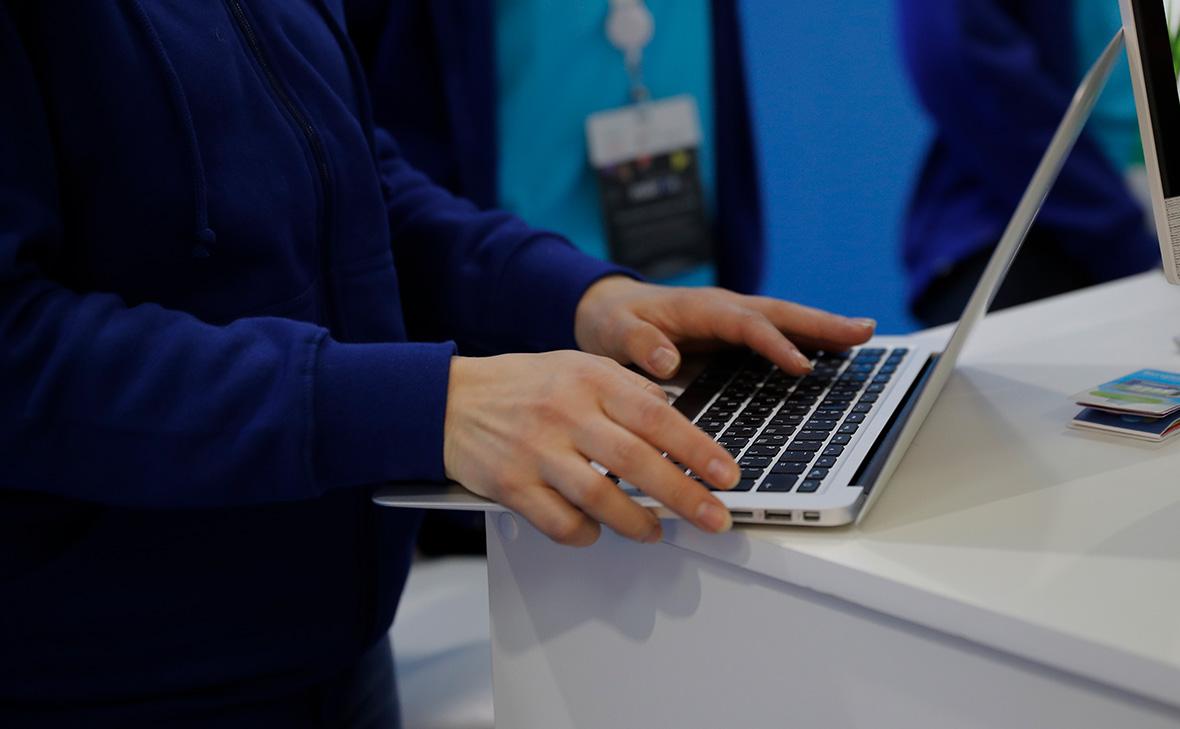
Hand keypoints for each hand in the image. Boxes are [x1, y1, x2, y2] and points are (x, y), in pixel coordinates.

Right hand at [443, 351, 740, 546]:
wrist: (447, 401)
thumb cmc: (520, 386)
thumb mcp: (575, 365)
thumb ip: (624, 386)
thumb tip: (673, 412)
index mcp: (588, 380)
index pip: (656, 416)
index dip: (697, 448)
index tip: (727, 474)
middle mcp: (565, 414)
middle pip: (636, 460)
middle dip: (684, 495)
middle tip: (715, 518)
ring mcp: (536, 451)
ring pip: (600, 497)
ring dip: (636, 523)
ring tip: (655, 532)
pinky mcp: (510, 484)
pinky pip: (558, 522)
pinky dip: (584, 534)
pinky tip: (595, 532)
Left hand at [574, 277, 876, 378]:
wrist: (607, 310)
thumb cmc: (612, 322)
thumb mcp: (615, 333)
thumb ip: (638, 344)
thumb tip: (666, 360)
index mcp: (700, 308)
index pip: (745, 324)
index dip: (774, 344)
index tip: (801, 366)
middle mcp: (724, 309)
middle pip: (780, 313)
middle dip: (822, 323)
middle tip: (866, 332)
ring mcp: (732, 321)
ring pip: (785, 321)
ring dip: (824, 330)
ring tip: (866, 338)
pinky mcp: (733, 336)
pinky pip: (776, 336)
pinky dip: (807, 341)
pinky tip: (833, 355)